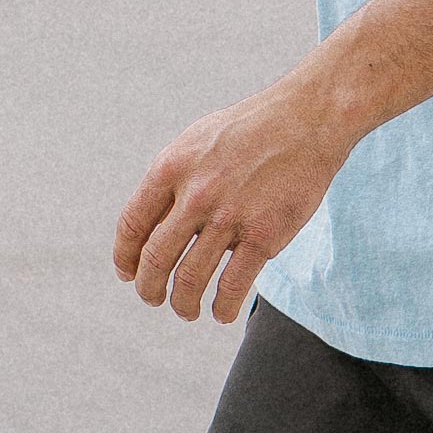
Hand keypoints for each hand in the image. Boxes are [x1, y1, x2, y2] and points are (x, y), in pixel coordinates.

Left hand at [114, 67, 355, 321]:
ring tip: (186, 311)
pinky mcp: (264, 234)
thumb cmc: (251, 130)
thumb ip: (172, 180)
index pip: (132, 224)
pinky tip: (221, 313)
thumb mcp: (198, 142)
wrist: (308, 119)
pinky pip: (232, 285)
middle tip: (153, 298)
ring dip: (182, 304)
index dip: (125, 257)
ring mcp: (230, 216)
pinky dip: (222, 308)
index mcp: (172, 167)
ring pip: (189, 279)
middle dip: (148, 289)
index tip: (127, 273)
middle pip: (155, 259)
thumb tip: (150, 225)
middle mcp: (195, 193)